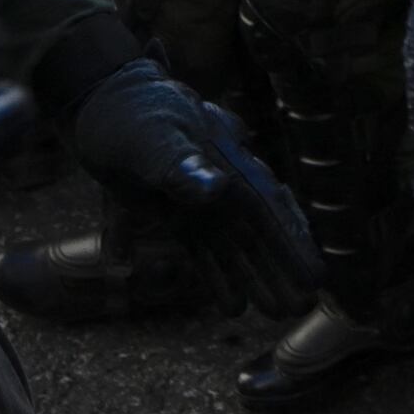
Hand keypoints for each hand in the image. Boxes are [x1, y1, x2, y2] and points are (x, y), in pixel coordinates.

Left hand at [61, 58, 320, 313]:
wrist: (98, 99)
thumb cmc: (129, 113)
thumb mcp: (151, 137)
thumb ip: (180, 164)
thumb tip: (217, 189)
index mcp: (226, 165)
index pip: (267, 212)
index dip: (292, 246)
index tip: (315, 278)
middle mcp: (220, 186)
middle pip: (256, 234)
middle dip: (278, 270)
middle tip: (298, 308)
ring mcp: (198, 201)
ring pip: (231, 246)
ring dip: (250, 277)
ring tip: (272, 313)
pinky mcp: (173, 212)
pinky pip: (199, 248)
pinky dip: (213, 273)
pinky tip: (230, 304)